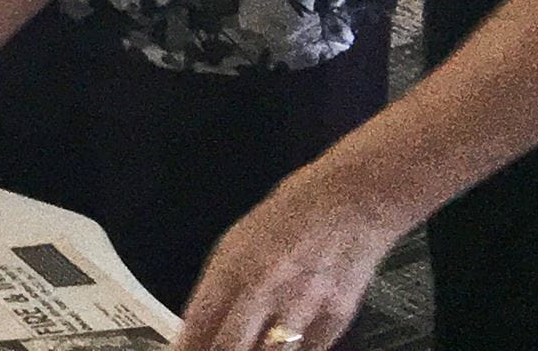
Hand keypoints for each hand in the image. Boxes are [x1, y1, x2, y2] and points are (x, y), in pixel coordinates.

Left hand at [179, 162, 403, 350]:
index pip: (200, 320)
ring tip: (250, 350)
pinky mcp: (335, 318)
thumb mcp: (240, 240)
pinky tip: (283, 348)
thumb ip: (223, 284)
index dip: (188, 346)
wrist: (350, 201)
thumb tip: (204, 323)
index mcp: (233, 263)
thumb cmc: (292, 215)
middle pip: (231, 345)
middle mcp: (264, 286)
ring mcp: (302, 305)